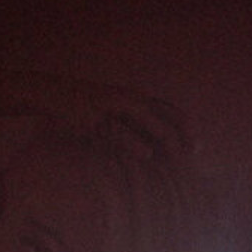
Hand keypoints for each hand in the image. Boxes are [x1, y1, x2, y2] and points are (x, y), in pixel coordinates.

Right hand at [58, 78, 193, 161]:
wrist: (52, 93)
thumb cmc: (83, 108)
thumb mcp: (111, 118)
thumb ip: (132, 131)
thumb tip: (151, 151)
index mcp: (135, 98)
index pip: (170, 111)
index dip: (187, 127)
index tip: (199, 147)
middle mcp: (130, 99)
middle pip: (165, 115)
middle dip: (183, 136)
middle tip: (194, 157)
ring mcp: (115, 106)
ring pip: (149, 121)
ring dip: (166, 140)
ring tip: (179, 158)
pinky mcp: (98, 117)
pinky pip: (120, 131)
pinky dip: (135, 142)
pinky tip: (147, 154)